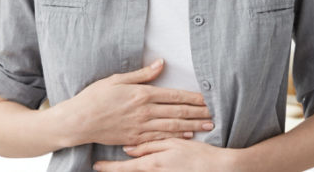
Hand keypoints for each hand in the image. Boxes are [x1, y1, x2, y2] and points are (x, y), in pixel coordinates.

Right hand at [58, 58, 214, 146]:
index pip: (174, 95)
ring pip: (173, 126)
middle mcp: (144, 111)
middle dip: (199, 112)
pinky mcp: (135, 138)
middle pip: (178, 112)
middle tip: (216, 113)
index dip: (193, 98)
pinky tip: (187, 135)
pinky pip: (160, 138)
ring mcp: (141, 127)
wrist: (78, 121)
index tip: (208, 98)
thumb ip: (142, 74)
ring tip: (208, 125)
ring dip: (193, 125)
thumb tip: (160, 63)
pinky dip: (176, 136)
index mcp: (142, 94)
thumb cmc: (94, 97)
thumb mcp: (117, 79)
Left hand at [95, 138, 235, 170]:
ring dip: (129, 169)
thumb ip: (150, 146)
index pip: (125, 167)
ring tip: (115, 167)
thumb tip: (129, 149)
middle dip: (115, 170)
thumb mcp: (173, 144)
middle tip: (101, 166)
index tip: (96, 166)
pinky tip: (140, 165)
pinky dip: (143, 170)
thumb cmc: (197, 154)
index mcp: (153, 163)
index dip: (109, 167)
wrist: (217, 169)